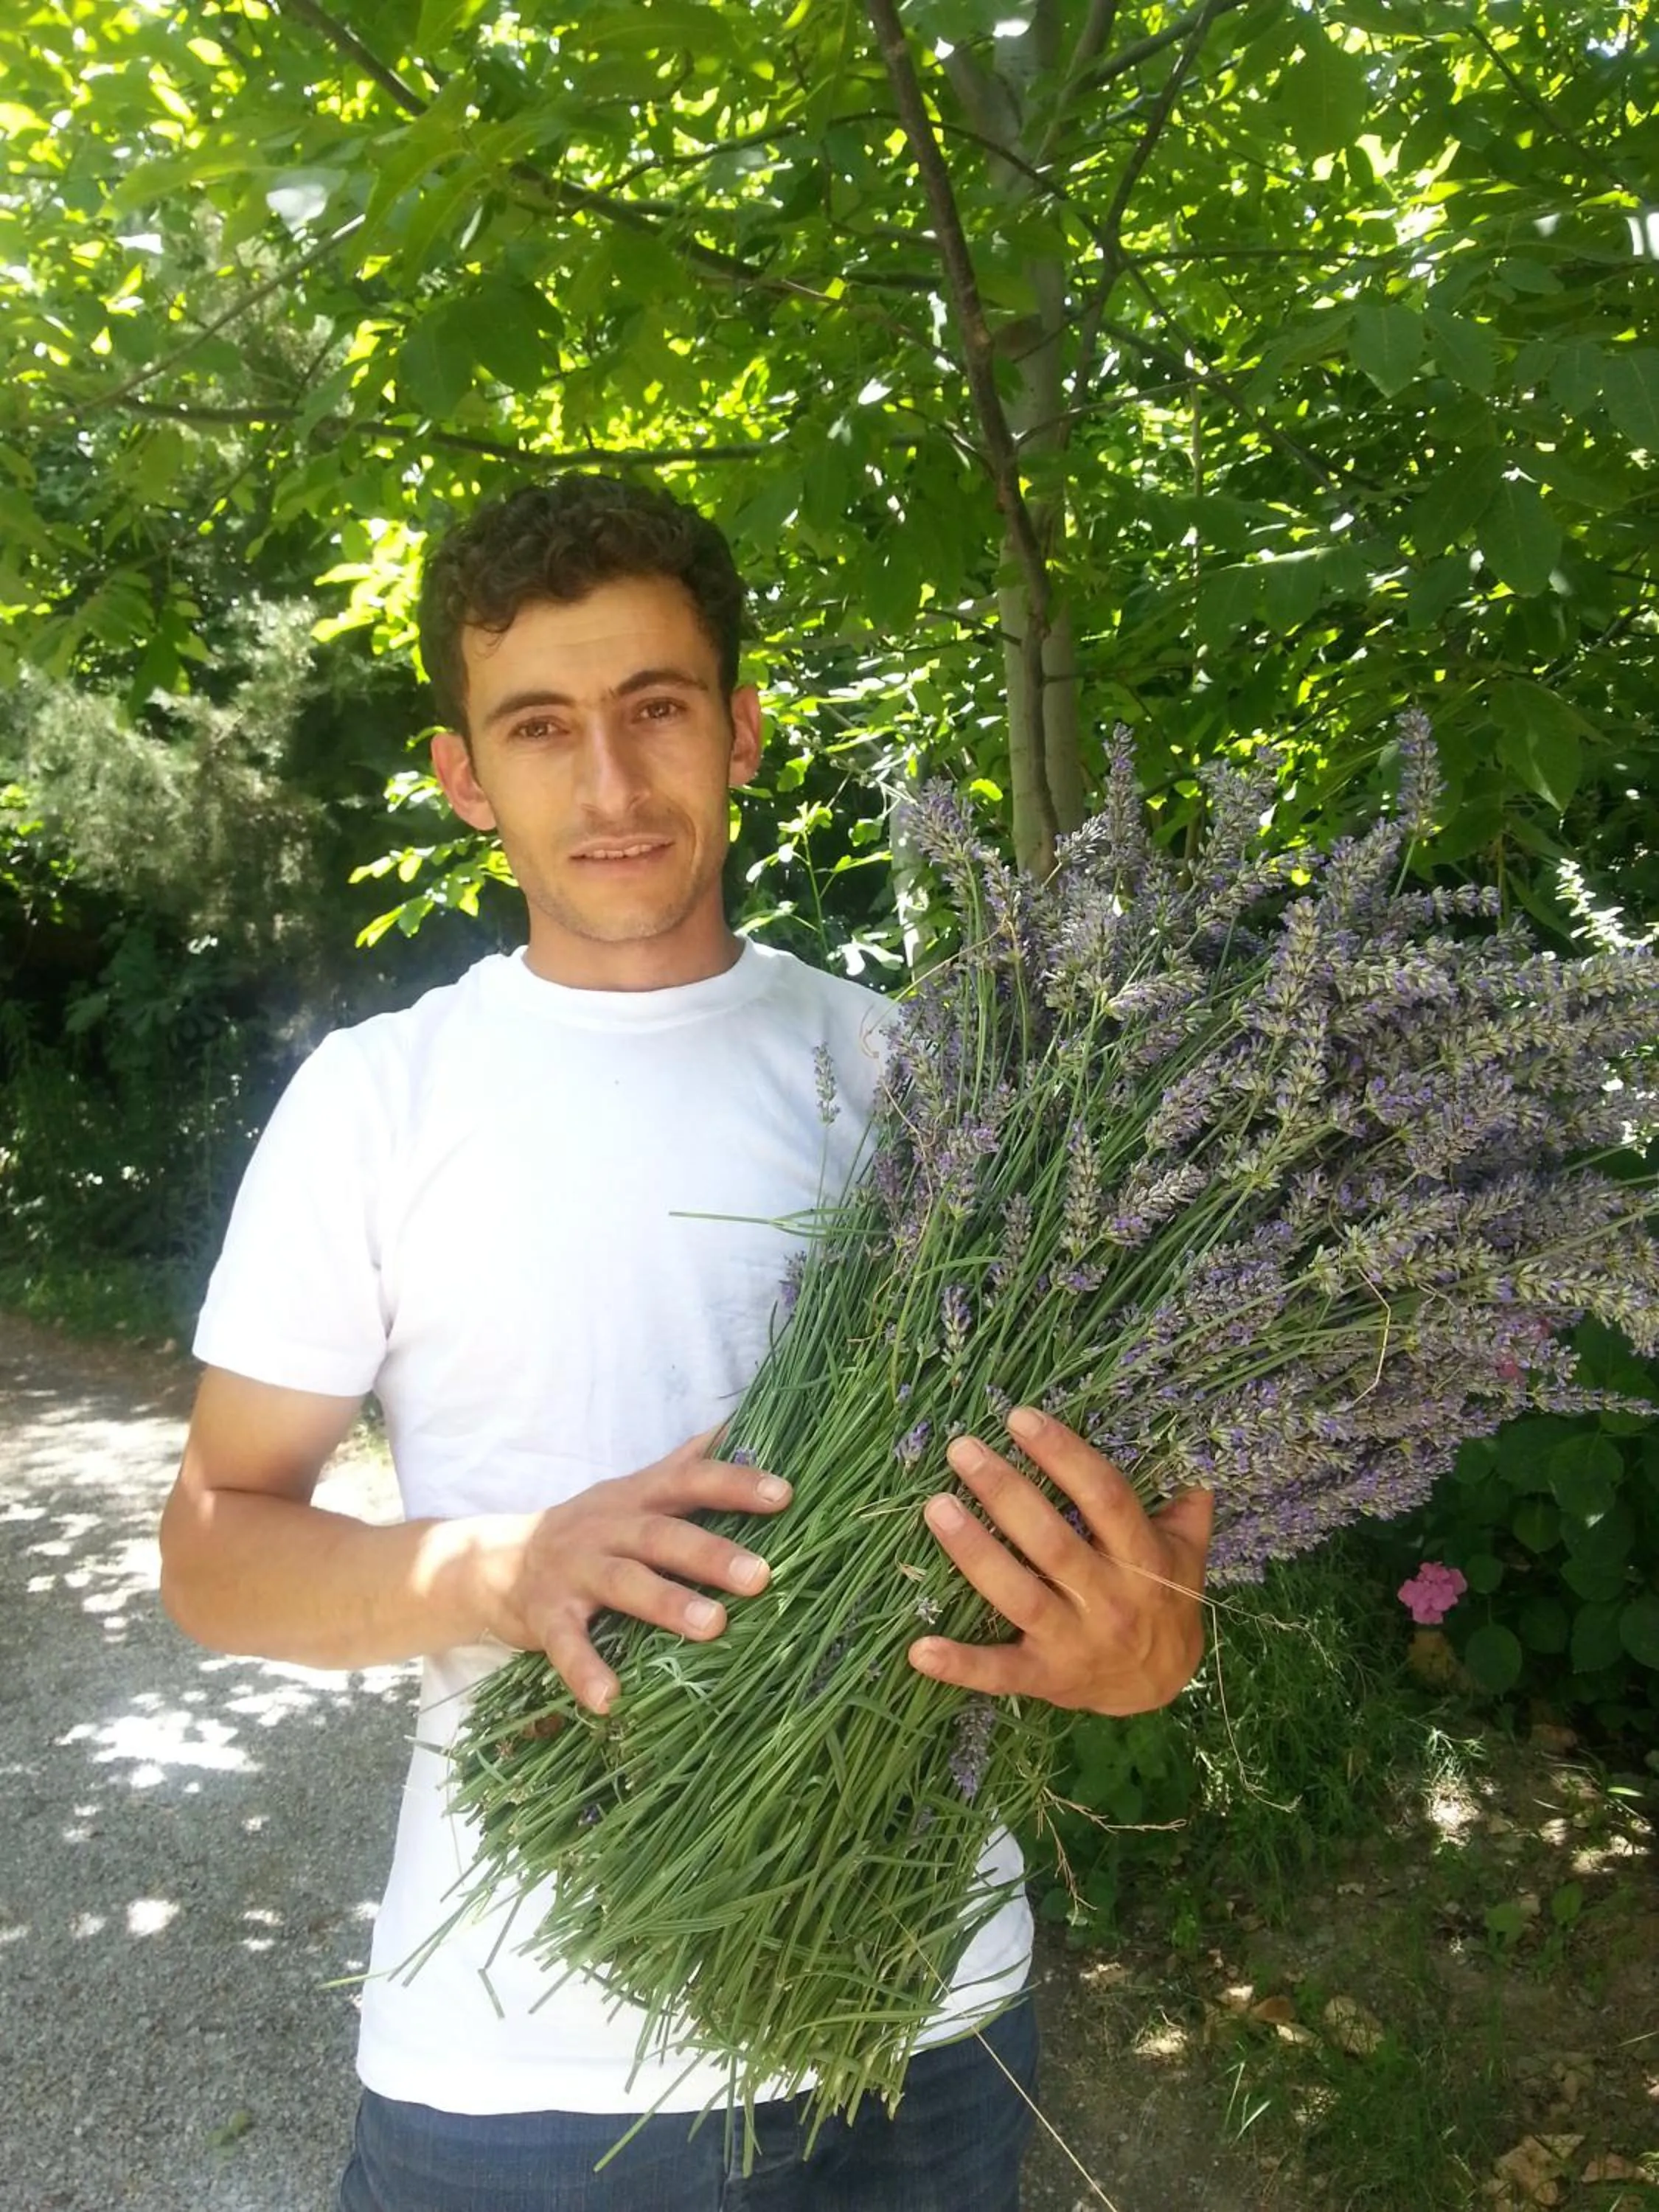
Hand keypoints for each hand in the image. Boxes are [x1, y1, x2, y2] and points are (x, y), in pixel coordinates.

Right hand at [469, 1427, 789, 1712]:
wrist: (494, 1561)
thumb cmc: (588, 1529)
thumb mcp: (632, 1491)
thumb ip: (683, 1464)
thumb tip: (736, 1425)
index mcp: (636, 1497)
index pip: (691, 1480)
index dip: (735, 1483)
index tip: (784, 1495)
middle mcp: (607, 1527)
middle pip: (663, 1535)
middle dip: (712, 1553)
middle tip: (761, 1576)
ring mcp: (574, 1569)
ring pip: (624, 1581)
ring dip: (668, 1602)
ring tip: (714, 1626)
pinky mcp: (545, 1613)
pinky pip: (566, 1642)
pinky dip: (586, 1670)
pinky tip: (610, 1699)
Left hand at [907, 1406, 1212, 1714]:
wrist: (1162, 1684)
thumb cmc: (1164, 1599)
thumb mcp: (1187, 1551)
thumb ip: (1186, 1505)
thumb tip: (1192, 1453)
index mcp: (1144, 1558)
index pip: (1104, 1496)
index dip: (1063, 1455)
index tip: (1020, 1419)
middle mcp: (1110, 1599)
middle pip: (1052, 1540)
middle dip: (1004, 1491)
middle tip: (962, 1449)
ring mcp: (1075, 1641)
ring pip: (1019, 1594)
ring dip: (973, 1552)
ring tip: (936, 1507)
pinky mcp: (1046, 1678)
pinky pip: (1000, 1672)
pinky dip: (960, 1664)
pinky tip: (918, 1649)